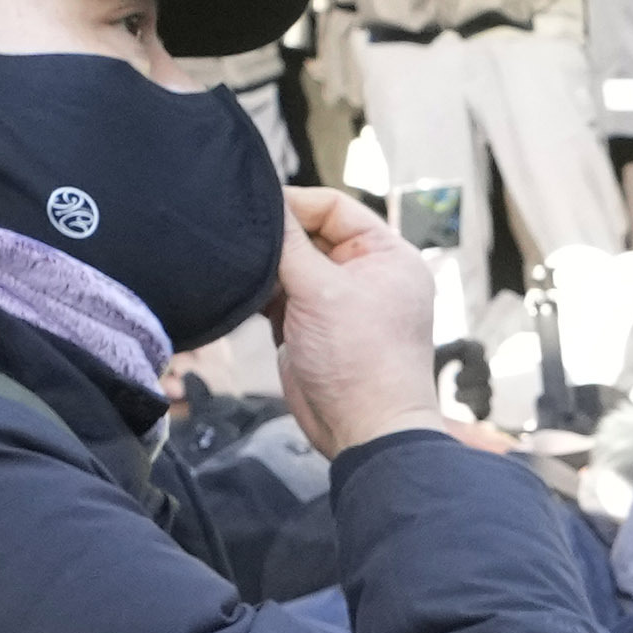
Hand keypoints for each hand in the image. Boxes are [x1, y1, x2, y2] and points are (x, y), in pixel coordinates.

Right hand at [270, 188, 443, 454]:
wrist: (361, 430)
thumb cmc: (361, 362)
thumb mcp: (322, 290)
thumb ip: (290, 243)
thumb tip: (266, 203)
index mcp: (387, 255)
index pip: (334, 206)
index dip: (294, 204)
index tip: (257, 209)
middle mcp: (366, 273)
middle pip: (309, 233)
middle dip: (277, 241)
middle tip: (245, 244)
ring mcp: (338, 301)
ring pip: (291, 265)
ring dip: (267, 270)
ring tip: (249, 277)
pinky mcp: (312, 326)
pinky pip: (281, 294)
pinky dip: (262, 294)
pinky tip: (247, 297)